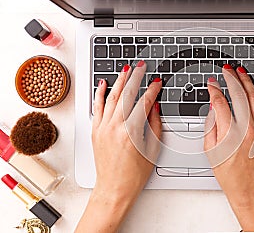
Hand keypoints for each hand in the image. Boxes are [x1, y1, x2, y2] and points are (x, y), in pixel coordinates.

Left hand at [75, 62, 161, 232]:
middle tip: (141, 66)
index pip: (144, 103)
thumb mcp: (152, 150)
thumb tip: (155, 107)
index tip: (157, 82)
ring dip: (120, 81)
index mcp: (131, 132)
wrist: (113, 188)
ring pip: (111, 97)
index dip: (152, 90)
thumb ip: (155, 125)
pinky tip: (103, 83)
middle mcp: (115, 127)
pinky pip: (97, 107)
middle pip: (127, 95)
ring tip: (126, 69)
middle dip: (136, 77)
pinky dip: (99, 94)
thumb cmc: (134, 174)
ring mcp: (103, 128)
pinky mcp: (95, 131)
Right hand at [204, 65, 253, 231]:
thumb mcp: (211, 153)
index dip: (214, 89)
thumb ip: (210, 126)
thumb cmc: (230, 175)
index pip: (221, 102)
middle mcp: (247, 129)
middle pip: (240, 95)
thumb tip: (213, 107)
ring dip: (247, 81)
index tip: (211, 83)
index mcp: (230, 134)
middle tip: (227, 69)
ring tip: (240, 71)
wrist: (251, 189)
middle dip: (232, 78)